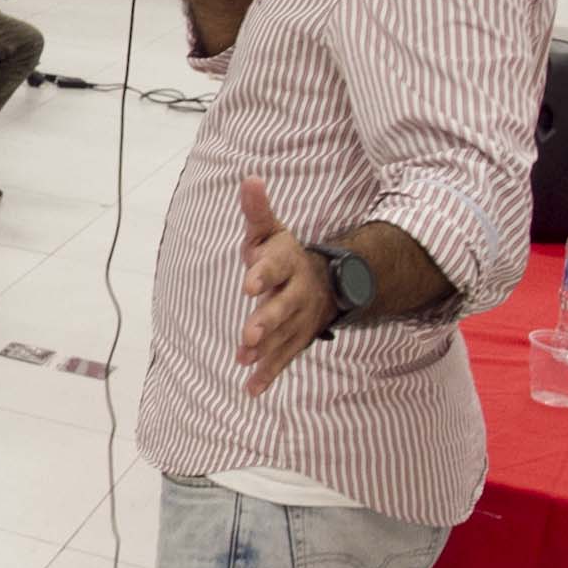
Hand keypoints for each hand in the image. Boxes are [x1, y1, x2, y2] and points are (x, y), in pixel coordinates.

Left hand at [234, 178, 334, 395]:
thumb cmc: (284, 253)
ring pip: (283, 336)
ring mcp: (299, 319)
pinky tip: (252, 389)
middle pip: (281, 307)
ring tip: (244, 361)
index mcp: (289, 263)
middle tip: (248, 333)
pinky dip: (269, 373)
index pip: (276, 267)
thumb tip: (250, 179)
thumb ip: (258, 210)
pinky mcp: (296, 339)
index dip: (262, 274)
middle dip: (265, 320)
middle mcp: (297, 293)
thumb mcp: (271, 230)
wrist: (324, 281)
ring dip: (265, 350)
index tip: (247, 284)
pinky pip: (284, 358)